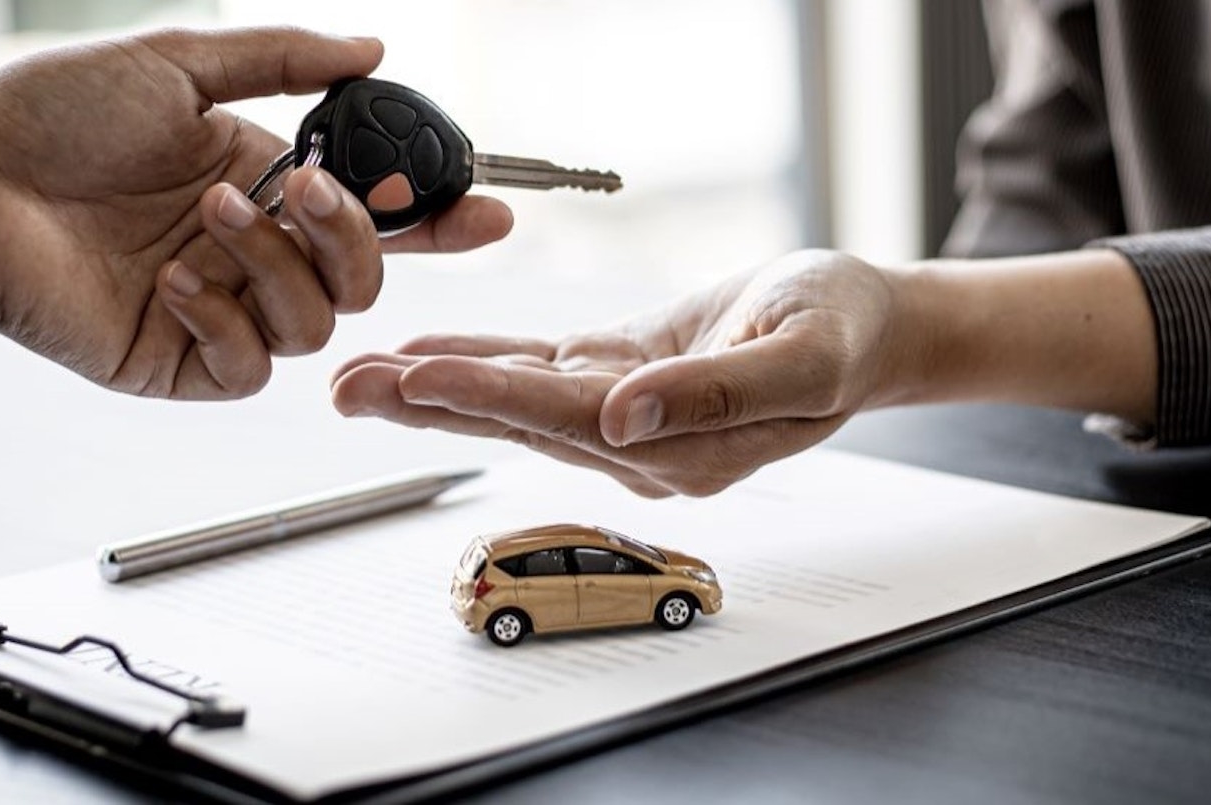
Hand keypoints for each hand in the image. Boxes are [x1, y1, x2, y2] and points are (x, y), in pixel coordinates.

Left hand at [0, 26, 513, 396]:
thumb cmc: (49, 115)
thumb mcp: (180, 61)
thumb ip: (285, 60)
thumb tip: (372, 48)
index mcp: (259, 179)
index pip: (373, 210)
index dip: (436, 217)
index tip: (487, 211)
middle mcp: (248, 247)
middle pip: (361, 277)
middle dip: (352, 234)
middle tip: (304, 189)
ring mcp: (218, 309)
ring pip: (317, 325)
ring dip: (279, 266)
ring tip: (208, 216)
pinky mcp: (179, 360)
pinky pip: (252, 366)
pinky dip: (228, 321)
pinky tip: (179, 281)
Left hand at [331, 250, 903, 496]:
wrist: (868, 325)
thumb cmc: (846, 331)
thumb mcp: (803, 356)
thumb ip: (716, 395)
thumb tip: (627, 417)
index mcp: (681, 448)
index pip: (564, 419)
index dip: (487, 396)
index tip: (417, 378)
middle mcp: (638, 442)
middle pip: (516, 418)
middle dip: (426, 402)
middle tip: (343, 388)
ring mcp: (624, 414)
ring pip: (513, 397)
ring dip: (434, 386)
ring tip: (356, 376)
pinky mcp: (619, 374)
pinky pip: (535, 368)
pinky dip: (477, 359)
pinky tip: (420, 354)